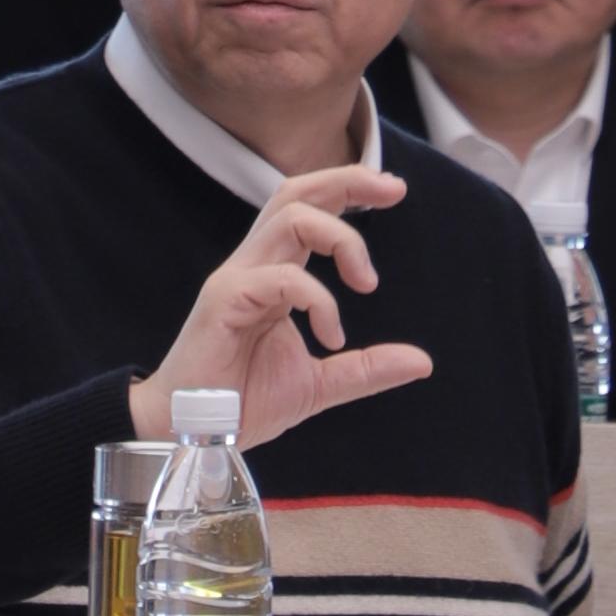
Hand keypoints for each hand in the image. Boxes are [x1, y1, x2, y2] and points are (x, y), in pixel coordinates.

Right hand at [130, 166, 431, 450]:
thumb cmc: (243, 402)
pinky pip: (282, 277)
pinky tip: (331, 336)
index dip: (348, 188)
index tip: (394, 189)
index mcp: (274, 273)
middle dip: (347, 180)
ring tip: (367, 284)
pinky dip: (320, 300)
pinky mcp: (225, 300)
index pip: (307, 208)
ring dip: (342, 239)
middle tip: (395, 189)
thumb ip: (366, 369)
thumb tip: (422, 362)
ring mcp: (236, 279)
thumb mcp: (319, 385)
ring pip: (290, 218)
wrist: (193, 435)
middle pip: (295, 193)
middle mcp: (254, 265)